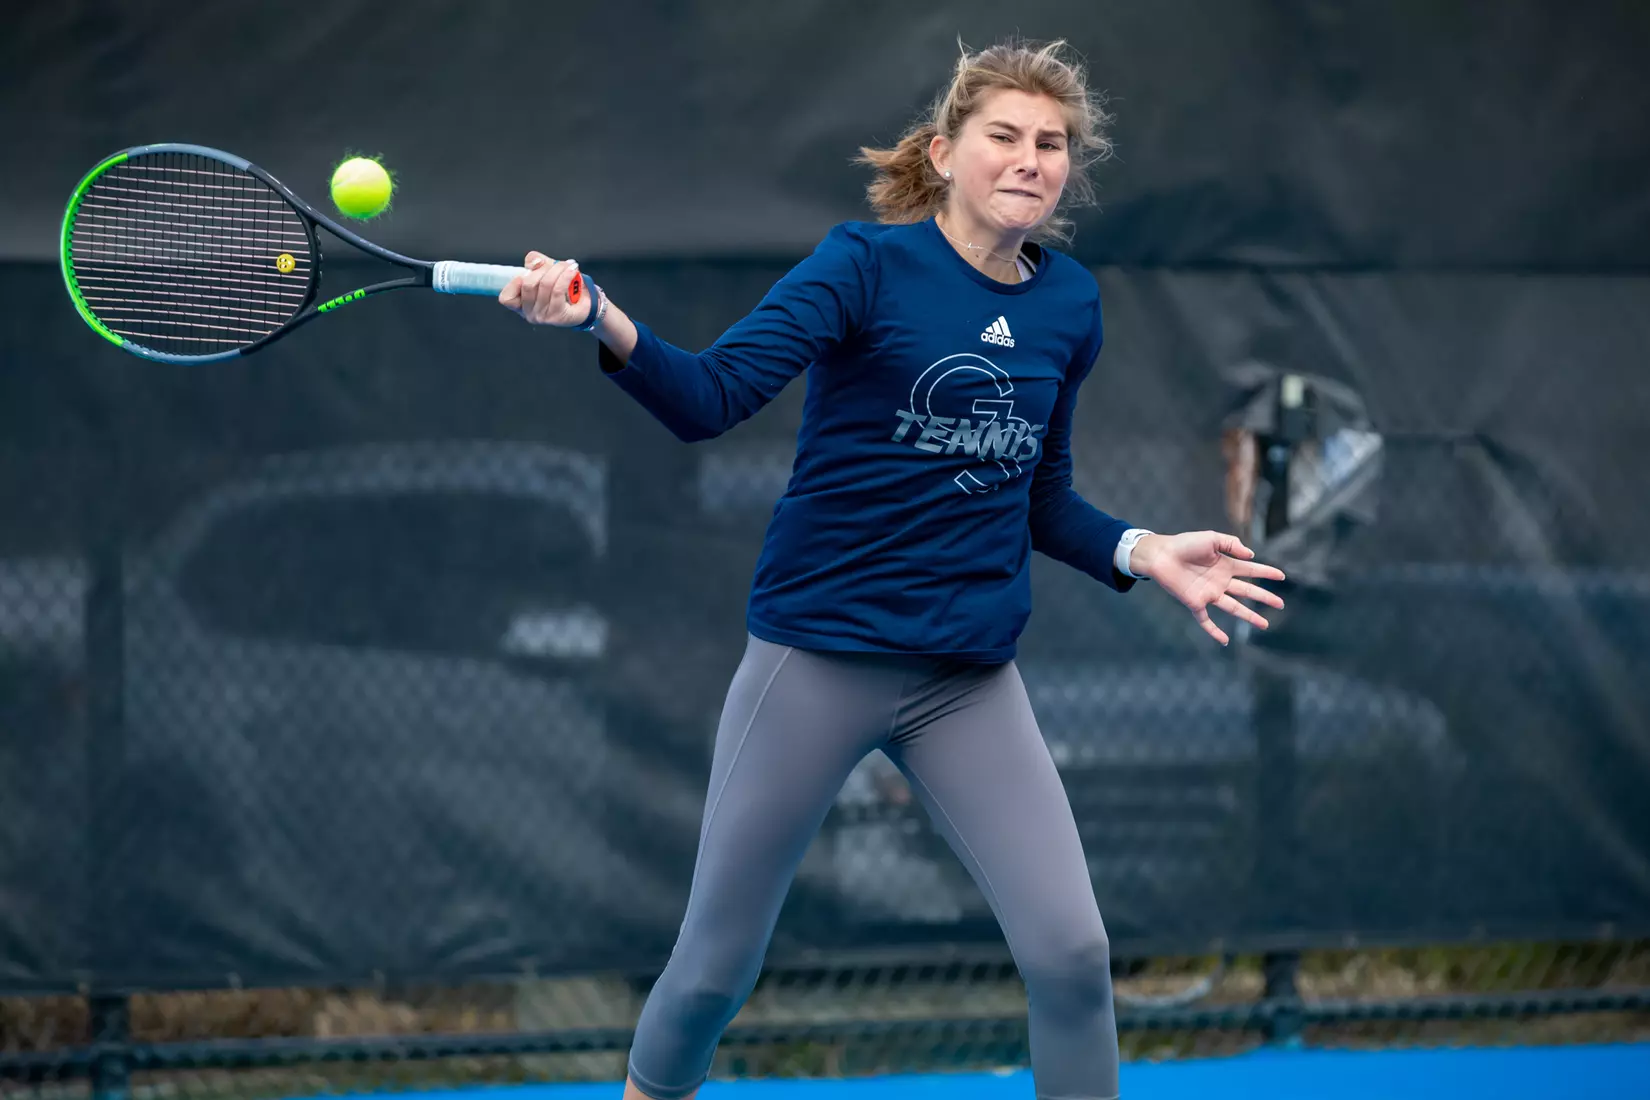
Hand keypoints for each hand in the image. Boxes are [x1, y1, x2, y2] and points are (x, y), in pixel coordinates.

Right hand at [498, 251, 590, 325]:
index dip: (516, 281)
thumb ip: (534, 262)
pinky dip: (566, 276)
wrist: (586, 302)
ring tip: (569, 265)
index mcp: (520, 304)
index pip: (506, 298)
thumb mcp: (545, 271)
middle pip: (528, 284)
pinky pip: (558, 290)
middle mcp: (529, 313)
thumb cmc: (563, 287)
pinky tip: (572, 270)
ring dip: (558, 269)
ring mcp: (542, 316)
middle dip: (543, 268)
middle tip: (558, 265)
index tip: (531, 270)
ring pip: (545, 284)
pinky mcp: (557, 316)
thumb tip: (534, 262)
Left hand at [1131, 531, 1285, 646]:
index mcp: (1225, 565)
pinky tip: (1225, 641)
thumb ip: (1232, 544)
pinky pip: (1206, 620)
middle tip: (1280, 604)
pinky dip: (1214, 631)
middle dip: (1264, 598)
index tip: (1281, 576)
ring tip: (1265, 625)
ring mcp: (1209, 593)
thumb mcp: (1211, 538)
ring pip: (1234, 607)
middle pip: (1248, 591)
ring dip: (1249, 616)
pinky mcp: (1195, 602)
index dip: (1266, 573)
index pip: (1251, 570)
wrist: (1161, 555)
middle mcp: (1220, 581)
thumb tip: (1251, 555)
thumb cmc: (1184, 544)